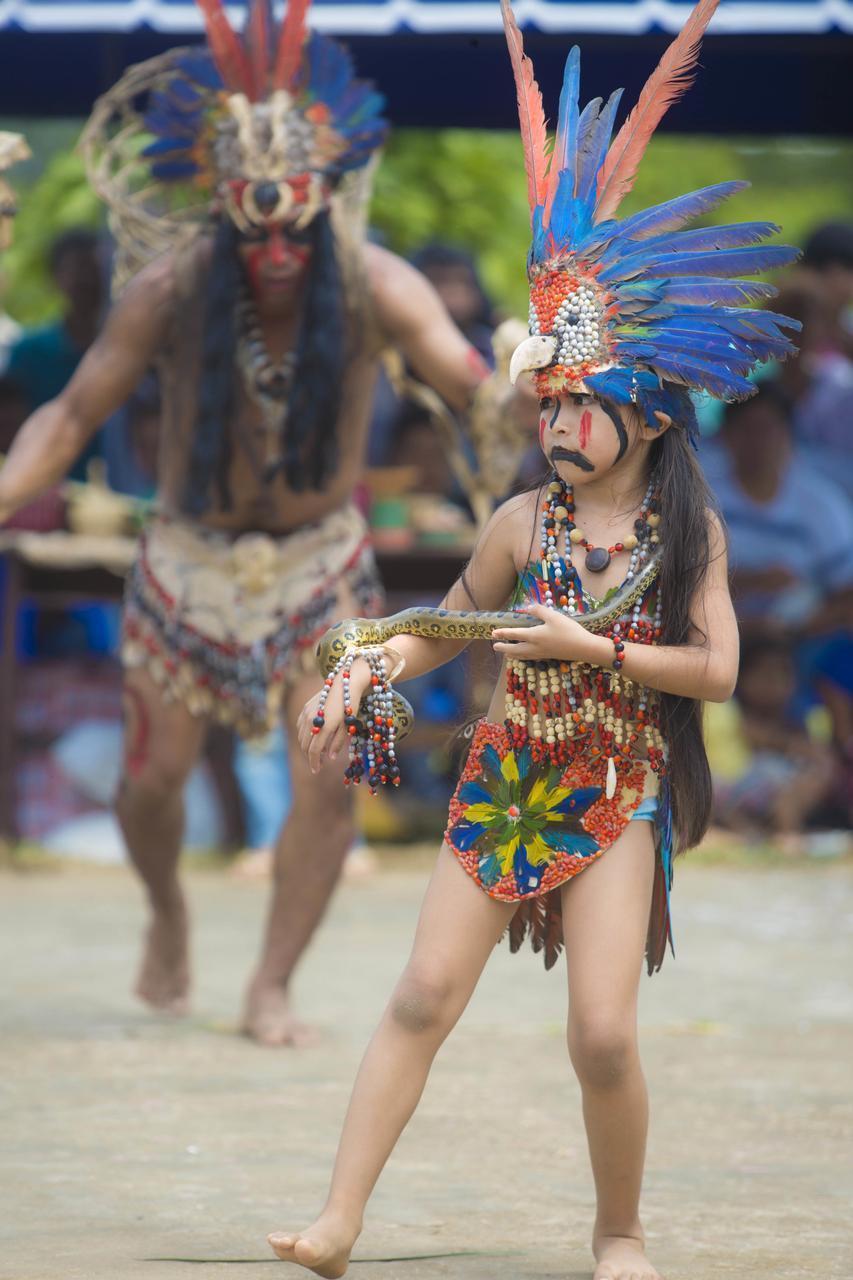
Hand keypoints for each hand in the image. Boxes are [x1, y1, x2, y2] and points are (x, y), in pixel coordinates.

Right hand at [296, 657, 371, 774]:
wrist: (345, 683)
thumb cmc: (350, 706)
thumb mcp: (347, 726)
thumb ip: (337, 743)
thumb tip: (329, 757)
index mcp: (324, 726)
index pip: (314, 751)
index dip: (314, 763)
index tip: (316, 770)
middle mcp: (312, 720)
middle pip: (305, 745)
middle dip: (310, 757)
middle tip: (317, 764)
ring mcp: (306, 713)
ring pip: (301, 736)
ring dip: (307, 746)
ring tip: (316, 751)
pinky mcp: (305, 707)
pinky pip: (300, 726)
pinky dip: (304, 735)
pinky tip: (312, 737)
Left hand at [491, 602, 603, 663]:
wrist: (583, 648)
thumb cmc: (568, 631)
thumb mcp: (554, 616)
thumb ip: (539, 610)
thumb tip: (527, 607)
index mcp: (534, 636)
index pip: (514, 634)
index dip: (503, 633)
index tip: (493, 633)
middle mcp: (534, 646)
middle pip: (515, 648)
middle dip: (503, 647)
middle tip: (494, 646)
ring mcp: (541, 653)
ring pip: (522, 655)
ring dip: (512, 654)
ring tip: (505, 654)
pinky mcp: (548, 656)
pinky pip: (530, 657)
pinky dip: (522, 657)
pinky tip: (524, 656)